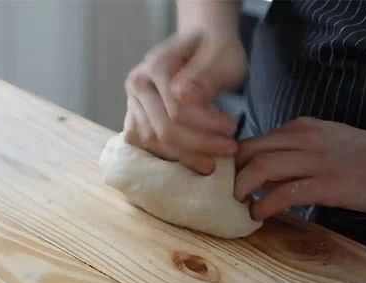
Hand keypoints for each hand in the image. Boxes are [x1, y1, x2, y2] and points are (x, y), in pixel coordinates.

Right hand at [123, 30, 246, 173]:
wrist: (200, 43)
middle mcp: (137, 83)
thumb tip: (182, 95)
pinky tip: (192, 157)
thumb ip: (206, 76)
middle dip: (199, 144)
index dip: (207, 125)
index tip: (233, 128)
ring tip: (214, 157)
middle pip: (164, 129)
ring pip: (154, 141)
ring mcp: (132, 102)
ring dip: (186, 155)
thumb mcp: (224, 57)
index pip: (178, 110)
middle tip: (229, 148)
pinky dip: (169, 155)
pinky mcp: (133, 117)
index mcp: (156, 65)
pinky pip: (146, 145)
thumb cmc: (216, 51)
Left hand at [234, 117, 365, 219]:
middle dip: (230, 175)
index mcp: (300, 128)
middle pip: (248, 151)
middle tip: (225, 194)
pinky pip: (284, 194)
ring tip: (239, 205)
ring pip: (260, 168)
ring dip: (242, 189)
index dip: (232, 161)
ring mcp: (315, 160)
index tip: (224, 180)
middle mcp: (303, 138)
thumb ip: (294, 155)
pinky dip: (264, 206)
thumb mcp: (326, 144)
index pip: (252, 140)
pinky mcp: (328, 184)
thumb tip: (261, 176)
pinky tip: (260, 216)